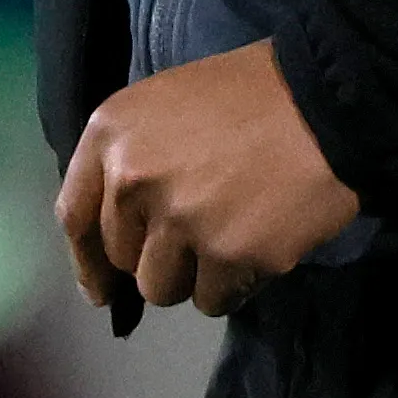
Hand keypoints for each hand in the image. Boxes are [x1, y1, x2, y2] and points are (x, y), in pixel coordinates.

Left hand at [57, 39, 360, 315]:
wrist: (323, 104)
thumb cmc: (245, 96)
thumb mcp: (163, 106)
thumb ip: (129, 162)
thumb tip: (112, 243)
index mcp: (109, 134)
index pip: (74, 216)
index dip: (86, 260)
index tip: (99, 288)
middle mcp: (132, 180)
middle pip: (121, 259)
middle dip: (154, 257)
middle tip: (196, 233)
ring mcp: (178, 220)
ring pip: (161, 288)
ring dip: (191, 277)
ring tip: (226, 239)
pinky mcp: (226, 255)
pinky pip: (211, 301)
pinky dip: (232, 287)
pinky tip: (254, 248)